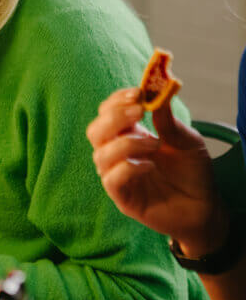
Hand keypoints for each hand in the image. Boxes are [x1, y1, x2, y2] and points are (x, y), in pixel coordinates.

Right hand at [86, 88, 227, 256]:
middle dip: (113, 117)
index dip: (117, 101)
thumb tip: (157, 93)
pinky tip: (150, 166)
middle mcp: (118, 155)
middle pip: (95, 131)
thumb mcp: (187, 141)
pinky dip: (128, 168)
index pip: (107, 113)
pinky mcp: (123, 198)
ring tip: (156, 144)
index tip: (138, 93)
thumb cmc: (192, 173)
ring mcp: (118, 176)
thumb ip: (169, 121)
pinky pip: (111, 179)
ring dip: (127, 143)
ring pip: (100, 154)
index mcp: (129, 136)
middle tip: (139, 111)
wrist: (205, 207)